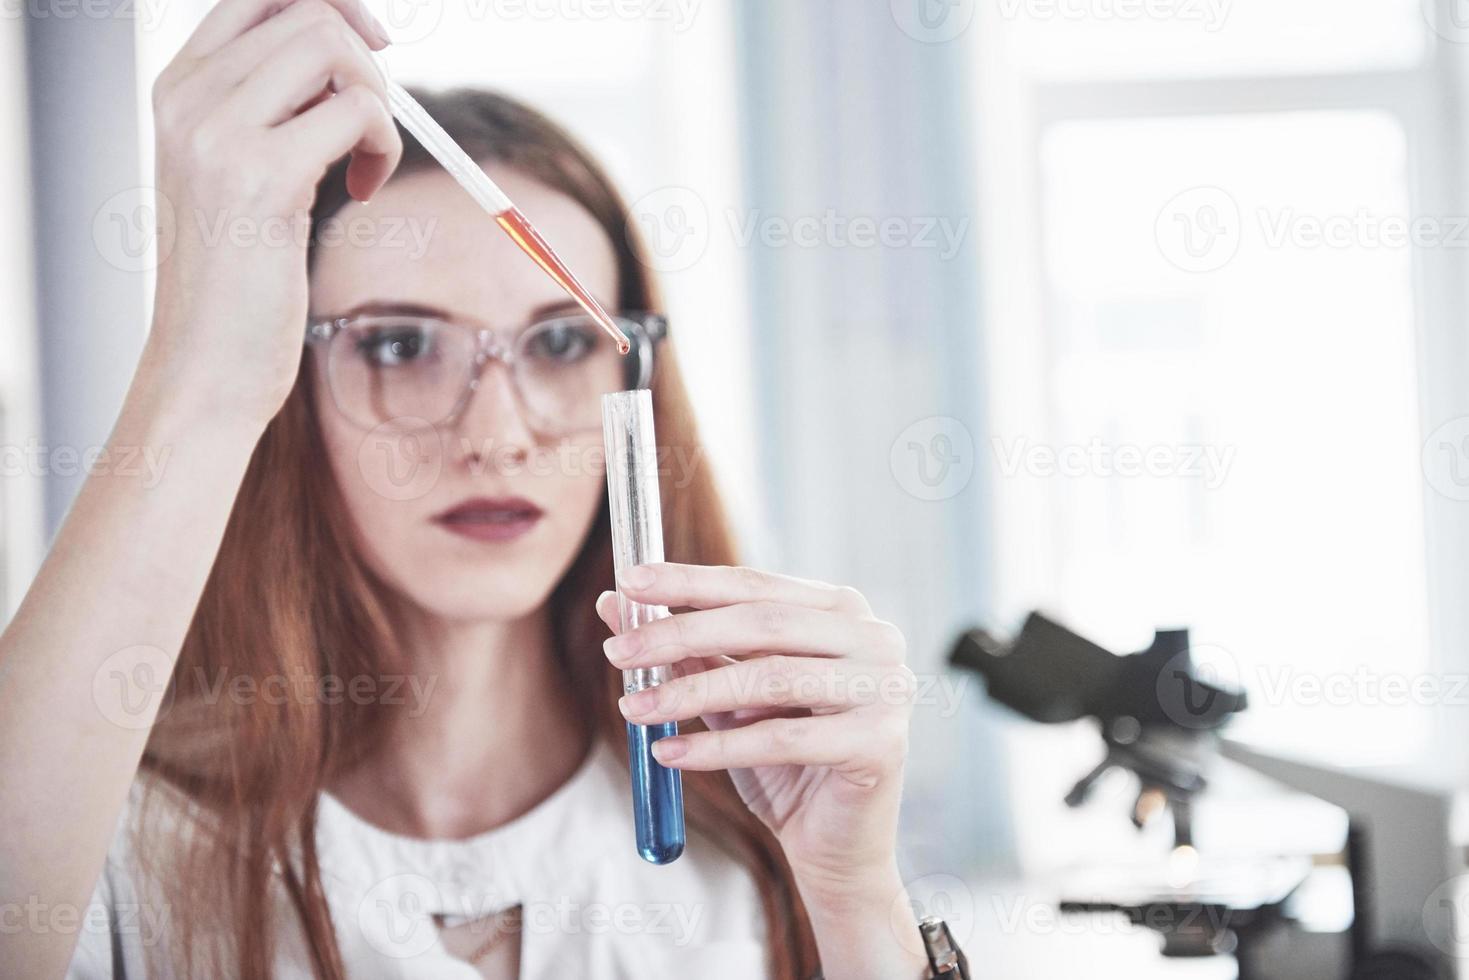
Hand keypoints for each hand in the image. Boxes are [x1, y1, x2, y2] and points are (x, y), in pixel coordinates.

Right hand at [143, 0, 400, 427]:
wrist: (206, 363)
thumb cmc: (237, 279)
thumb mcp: (241, 173)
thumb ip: (275, 108)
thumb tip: (352, 52)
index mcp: (178, 88)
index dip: (330, 4)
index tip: (372, 46)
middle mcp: (187, 97)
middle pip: (307, 12)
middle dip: (366, 64)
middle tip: (371, 130)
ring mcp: (216, 132)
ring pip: (333, 49)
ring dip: (378, 104)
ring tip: (366, 164)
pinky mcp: (260, 176)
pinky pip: (357, 113)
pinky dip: (383, 146)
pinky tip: (363, 191)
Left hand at [596, 563, 915, 905]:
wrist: (837, 844)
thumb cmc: (787, 761)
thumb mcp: (728, 696)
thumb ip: (685, 648)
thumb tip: (614, 603)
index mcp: (842, 610)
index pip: (756, 584)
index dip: (690, 582)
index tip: (629, 582)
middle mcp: (874, 638)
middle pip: (762, 623)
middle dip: (681, 635)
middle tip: (618, 652)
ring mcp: (884, 688)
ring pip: (771, 679)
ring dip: (690, 693)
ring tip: (633, 709)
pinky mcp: (880, 743)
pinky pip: (782, 740)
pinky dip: (717, 747)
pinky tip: (669, 751)